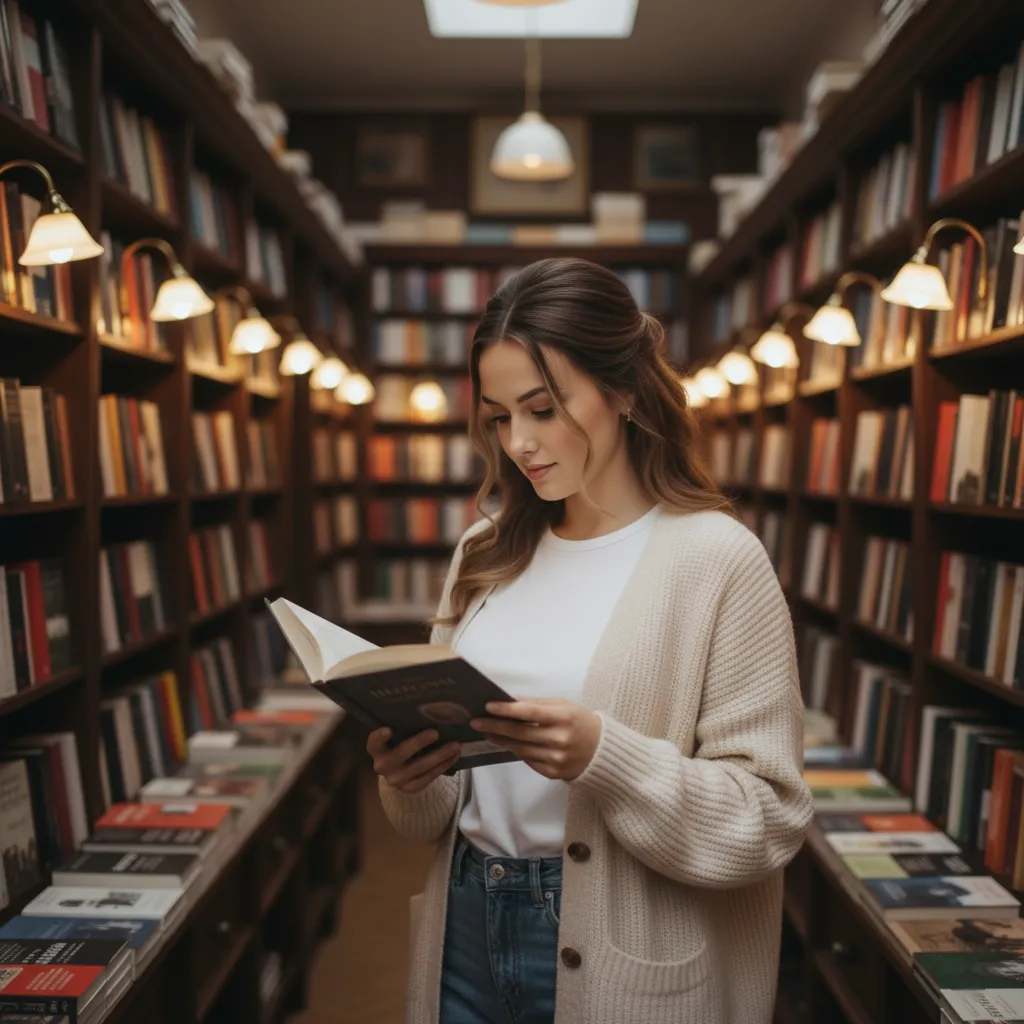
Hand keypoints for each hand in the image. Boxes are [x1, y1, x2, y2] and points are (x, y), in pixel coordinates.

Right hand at [367, 727, 460, 793]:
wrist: (398, 772)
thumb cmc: (399, 745)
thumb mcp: (396, 737)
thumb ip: (402, 727)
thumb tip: (426, 710)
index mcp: (376, 750)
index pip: (373, 742)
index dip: (379, 737)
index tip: (388, 729)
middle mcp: (383, 766)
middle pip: (400, 754)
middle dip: (418, 743)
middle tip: (435, 733)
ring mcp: (396, 779)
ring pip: (420, 767)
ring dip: (440, 755)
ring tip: (455, 745)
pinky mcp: (410, 788)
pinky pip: (429, 777)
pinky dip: (444, 765)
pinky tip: (454, 756)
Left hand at [470, 699, 601, 780]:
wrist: (602, 751)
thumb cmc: (579, 722)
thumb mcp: (563, 706)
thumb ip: (537, 704)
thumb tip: (510, 701)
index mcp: (563, 717)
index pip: (529, 712)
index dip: (507, 710)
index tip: (488, 706)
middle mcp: (559, 739)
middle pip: (519, 733)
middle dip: (495, 726)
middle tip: (475, 721)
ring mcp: (556, 758)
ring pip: (520, 748)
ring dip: (500, 739)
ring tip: (485, 732)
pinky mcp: (553, 772)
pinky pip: (527, 760)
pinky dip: (515, 750)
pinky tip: (505, 743)